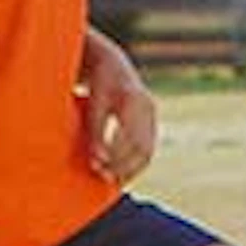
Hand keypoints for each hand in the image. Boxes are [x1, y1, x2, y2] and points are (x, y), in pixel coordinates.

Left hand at [78, 42, 157, 184]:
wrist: (113, 64)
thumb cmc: (98, 83)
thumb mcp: (93, 103)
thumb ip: (96, 131)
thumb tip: (98, 161)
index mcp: (132, 98)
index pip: (128, 134)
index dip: (115, 154)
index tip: (97, 167)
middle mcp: (147, 106)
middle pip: (142, 146)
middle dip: (124, 166)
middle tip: (104, 178)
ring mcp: (152, 114)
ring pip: (147, 150)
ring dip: (131, 168)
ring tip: (112, 181)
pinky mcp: (151, 122)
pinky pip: (147, 149)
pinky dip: (135, 163)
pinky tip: (120, 173)